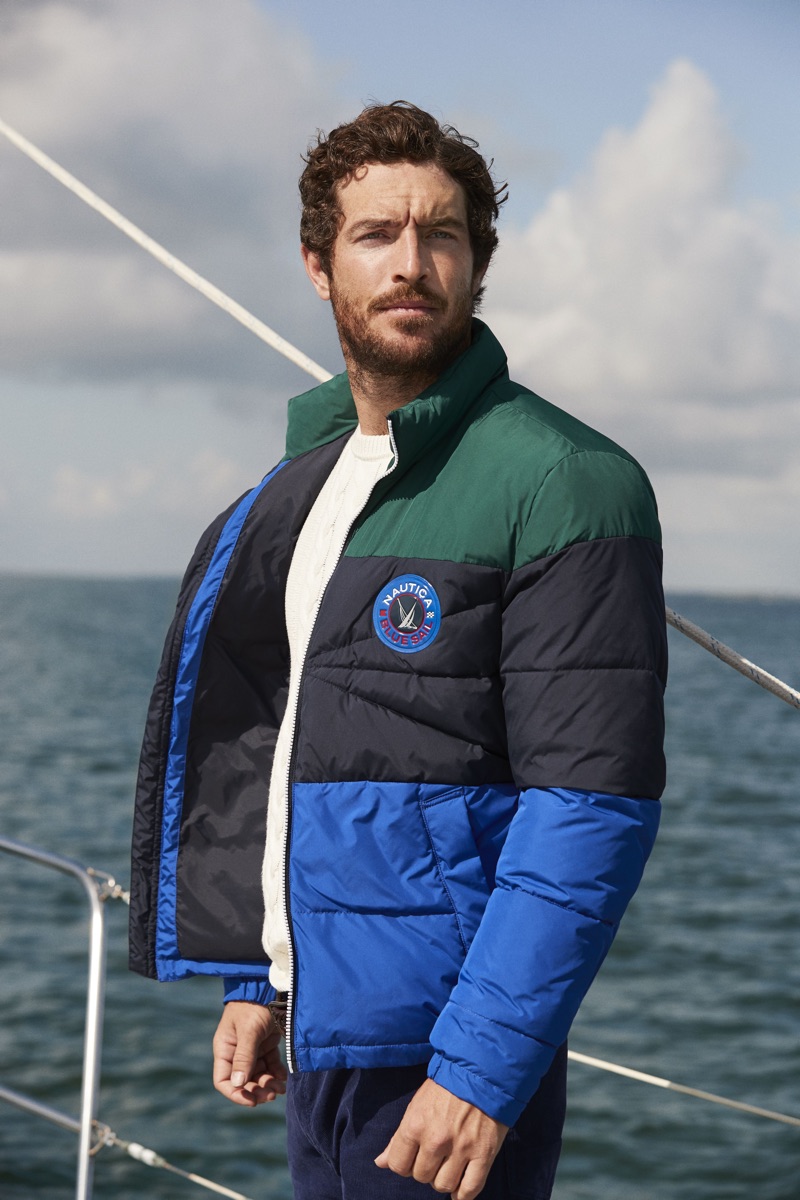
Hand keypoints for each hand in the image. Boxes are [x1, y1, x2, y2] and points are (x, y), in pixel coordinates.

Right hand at [212, 1001, 286, 1106]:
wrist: (272, 984)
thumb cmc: (254, 1004)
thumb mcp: (249, 1030)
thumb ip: (244, 1056)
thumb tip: (237, 1084)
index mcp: (225, 1048)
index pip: (224, 1080)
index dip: (236, 1094)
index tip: (252, 1101)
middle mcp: (237, 1051)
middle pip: (243, 1081)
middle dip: (256, 1090)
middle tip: (272, 1095)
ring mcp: (252, 1048)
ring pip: (258, 1075)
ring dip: (268, 1084)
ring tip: (281, 1088)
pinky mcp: (267, 1043)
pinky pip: (270, 1065)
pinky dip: (276, 1073)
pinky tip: (284, 1077)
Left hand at [375, 1078, 508, 1198]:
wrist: (481, 1071)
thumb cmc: (446, 1086)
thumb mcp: (416, 1105)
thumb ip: (398, 1138)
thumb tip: (380, 1162)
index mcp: (416, 1125)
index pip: (398, 1165)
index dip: (403, 1164)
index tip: (412, 1157)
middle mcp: (436, 1140)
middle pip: (421, 1176)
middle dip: (424, 1169)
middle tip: (433, 1157)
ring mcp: (461, 1148)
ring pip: (443, 1185)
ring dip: (443, 1180)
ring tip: (447, 1168)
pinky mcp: (484, 1154)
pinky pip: (470, 1188)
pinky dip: (463, 1195)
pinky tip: (459, 1190)